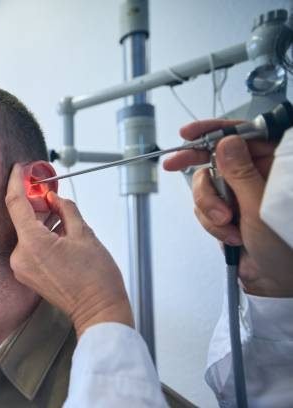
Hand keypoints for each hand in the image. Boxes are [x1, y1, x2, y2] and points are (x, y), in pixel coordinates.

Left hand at [5, 163, 132, 336]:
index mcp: (32, 244)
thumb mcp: (84, 234)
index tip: (19, 169)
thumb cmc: (96, 279)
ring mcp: (22, 268)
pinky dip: (40, 233)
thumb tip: (53, 197)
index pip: (15, 203)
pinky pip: (29, 245)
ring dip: (39, 218)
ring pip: (26, 231)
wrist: (99, 311)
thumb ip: (65, 209)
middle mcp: (20, 257)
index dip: (16, 182)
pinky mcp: (27, 274)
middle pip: (21, 218)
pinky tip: (58, 227)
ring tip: (58, 209)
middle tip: (47, 188)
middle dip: (34, 201)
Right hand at [163, 120, 292, 296]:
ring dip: (208, 206)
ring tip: (226, 224)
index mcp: (273, 165)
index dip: (213, 131)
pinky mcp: (227, 212)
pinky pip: (203, 207)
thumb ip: (241, 172)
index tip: (190, 134)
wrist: (278, 282)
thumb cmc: (287, 247)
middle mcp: (256, 176)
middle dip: (196, 168)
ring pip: (205, 186)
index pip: (241, 135)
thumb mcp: (261, 206)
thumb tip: (226, 143)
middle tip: (174, 164)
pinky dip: (210, 222)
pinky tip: (229, 234)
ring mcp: (239, 194)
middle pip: (215, 158)